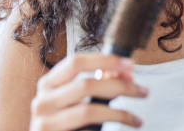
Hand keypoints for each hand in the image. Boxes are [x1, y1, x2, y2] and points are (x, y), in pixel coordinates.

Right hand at [30, 53, 147, 129]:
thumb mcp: (76, 99)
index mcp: (48, 84)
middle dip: (120, 86)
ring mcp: (45, 123)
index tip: (130, 64)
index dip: (105, 60)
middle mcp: (42, 101)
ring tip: (136, 118)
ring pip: (89, 111)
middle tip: (141, 91)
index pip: (76, 62)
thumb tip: (125, 72)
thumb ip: (97, 83)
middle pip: (86, 85)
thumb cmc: (64, 122)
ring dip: (120, 113)